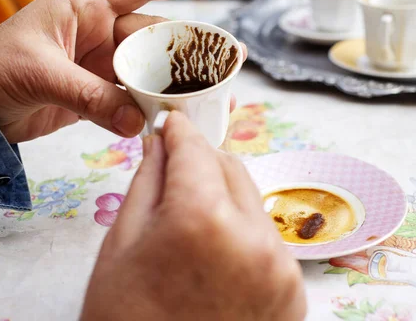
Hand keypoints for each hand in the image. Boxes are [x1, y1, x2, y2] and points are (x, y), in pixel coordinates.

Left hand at [0, 0, 244, 143]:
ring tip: (212, 99)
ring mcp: (102, 65)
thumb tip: (134, 122)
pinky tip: (172, 121)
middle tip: (227, 62)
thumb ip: (89, 96)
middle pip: (156, 37)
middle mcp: (100, 33)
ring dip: (177, 87)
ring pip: (150, 72)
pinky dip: (151, 112)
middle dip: (192, 49)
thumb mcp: (41, 74)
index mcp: (85, 8)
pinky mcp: (99, 95)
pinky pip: (134, 101)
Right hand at [81, 112, 306, 320]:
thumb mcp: (121, 248)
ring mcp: (281, 267)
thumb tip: (161, 144)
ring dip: (224, 195)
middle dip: (204, 161)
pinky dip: (243, 230)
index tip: (173, 123)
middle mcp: (254, 238)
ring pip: (252, 201)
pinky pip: (266, 238)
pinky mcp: (294, 291)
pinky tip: (216, 249)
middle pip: (232, 169)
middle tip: (179, 162)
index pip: (196, 151)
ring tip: (193, 215)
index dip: (181, 132)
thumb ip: (148, 184)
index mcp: (203, 221)